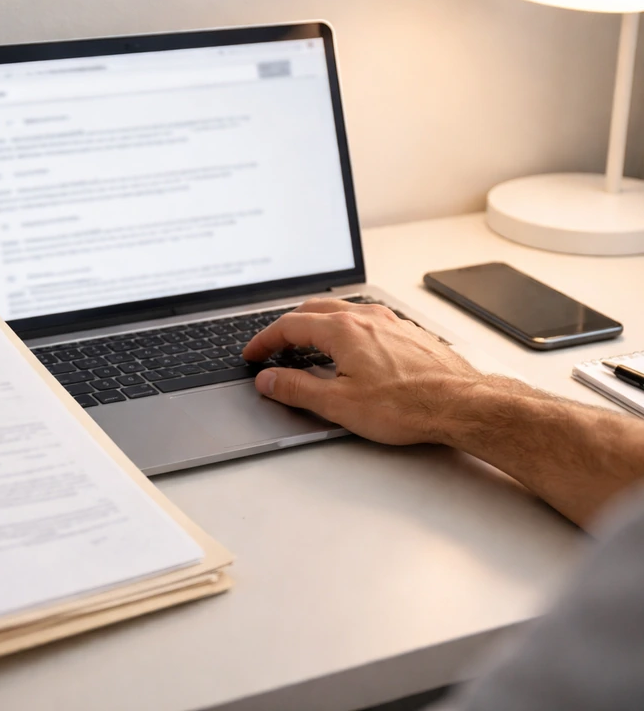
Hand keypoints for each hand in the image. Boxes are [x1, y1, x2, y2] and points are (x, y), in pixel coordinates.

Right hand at [243, 299, 484, 445]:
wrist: (462, 404)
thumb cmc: (408, 405)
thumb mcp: (338, 404)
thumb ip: (296, 389)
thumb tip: (268, 380)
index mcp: (343, 330)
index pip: (290, 326)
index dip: (265, 341)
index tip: (254, 355)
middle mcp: (366, 318)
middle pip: (313, 310)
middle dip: (288, 327)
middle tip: (274, 347)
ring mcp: (390, 323)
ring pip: (342, 312)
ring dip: (317, 324)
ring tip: (307, 345)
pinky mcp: (408, 333)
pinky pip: (367, 321)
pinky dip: (345, 329)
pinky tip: (350, 350)